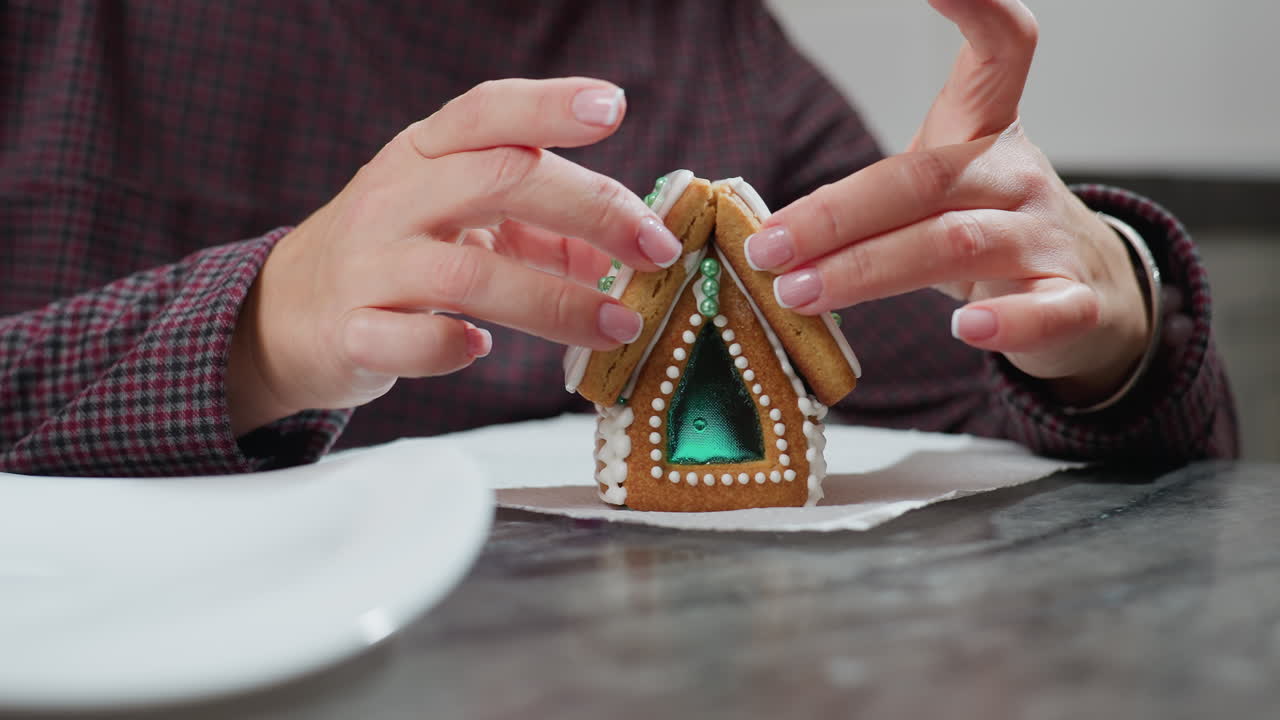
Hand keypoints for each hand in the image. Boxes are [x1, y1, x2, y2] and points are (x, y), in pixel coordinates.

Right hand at [226, 78, 683, 434]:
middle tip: (655, 248)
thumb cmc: (395, 257)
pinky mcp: (349, 332)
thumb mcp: (461, 221)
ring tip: (619, 324)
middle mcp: (394, 198)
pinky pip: (404, 339)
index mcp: (424, 155)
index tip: (613, 108)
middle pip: (497, 179)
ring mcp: (368, 266)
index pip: (486, 111)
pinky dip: (449, 345)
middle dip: (588, 209)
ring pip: (467, 272)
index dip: (548, 104)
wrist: (284, 313)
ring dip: (555, 300)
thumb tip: (630, 252)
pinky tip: (482, 348)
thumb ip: (543, 230)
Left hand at [744, 0, 1149, 406]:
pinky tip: (966, 332)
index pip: (999, 51)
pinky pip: (1045, 310)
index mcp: (986, 130)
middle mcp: (1016, 174)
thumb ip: (868, 199)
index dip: (976, 7)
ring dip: (867, 271)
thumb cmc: (986, 232)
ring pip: (957, 242)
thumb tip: (772, 228)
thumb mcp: (933, 194)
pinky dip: (1006, 323)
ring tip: (799, 293)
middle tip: (766, 248)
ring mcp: (1046, 235)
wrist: (1084, 294)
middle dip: (834, 215)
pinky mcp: (1072, 300)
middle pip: (922, 179)